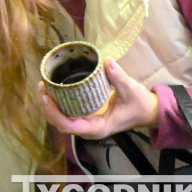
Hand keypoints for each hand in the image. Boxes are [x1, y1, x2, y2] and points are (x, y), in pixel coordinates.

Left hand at [39, 59, 158, 138]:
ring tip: (44, 89)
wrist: (149, 112)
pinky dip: (59, 106)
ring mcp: (88, 126)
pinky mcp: (89, 120)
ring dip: (50, 107)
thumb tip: (106, 61)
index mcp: (98, 128)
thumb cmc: (140, 104)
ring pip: (62, 121)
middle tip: (42, 87)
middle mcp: (89, 130)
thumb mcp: (131, 90)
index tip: (47, 97)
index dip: (54, 113)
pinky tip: (55, 93)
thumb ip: (118, 77)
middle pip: (60, 124)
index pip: (69, 126)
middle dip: (48, 108)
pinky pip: (68, 116)